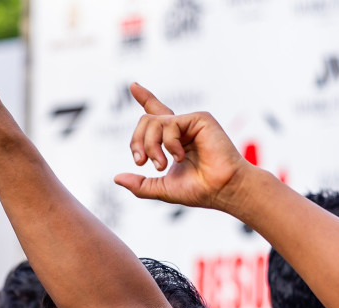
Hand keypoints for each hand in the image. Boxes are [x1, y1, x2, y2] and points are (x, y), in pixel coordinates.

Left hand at [112, 84, 257, 213]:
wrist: (221, 189)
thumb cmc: (198, 190)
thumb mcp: (160, 189)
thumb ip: (139, 184)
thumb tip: (116, 178)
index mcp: (173, 141)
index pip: (156, 115)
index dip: (145, 99)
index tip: (133, 86)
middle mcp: (181, 129)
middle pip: (145, 121)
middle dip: (136, 142)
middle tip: (141, 162)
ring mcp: (190, 123)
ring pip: (153, 122)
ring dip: (150, 146)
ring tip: (161, 165)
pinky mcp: (200, 119)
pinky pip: (170, 125)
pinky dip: (169, 144)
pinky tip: (181, 157)